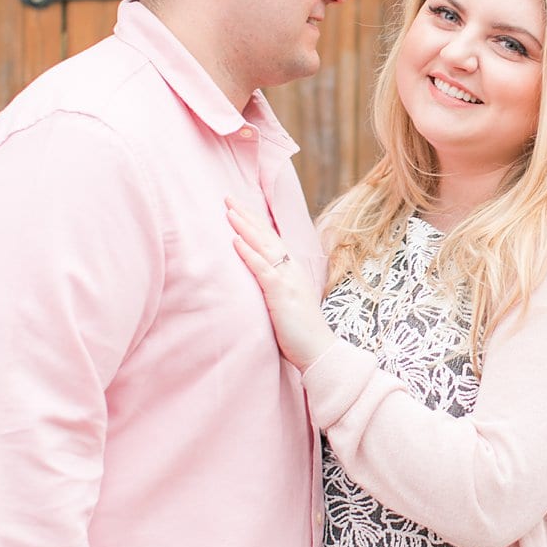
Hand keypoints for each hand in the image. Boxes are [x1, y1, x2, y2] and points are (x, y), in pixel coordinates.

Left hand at [225, 197, 336, 370]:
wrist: (319, 350)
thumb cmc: (301, 331)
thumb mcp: (287, 302)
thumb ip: (276, 286)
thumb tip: (259, 279)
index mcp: (293, 270)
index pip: (272, 239)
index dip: (255, 221)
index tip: (239, 206)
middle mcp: (292, 269)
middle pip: (267, 235)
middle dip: (247, 215)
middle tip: (228, 196)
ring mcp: (288, 279)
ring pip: (264, 246)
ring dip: (245, 227)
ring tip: (228, 211)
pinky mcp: (281, 293)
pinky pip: (263, 269)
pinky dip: (249, 253)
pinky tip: (236, 241)